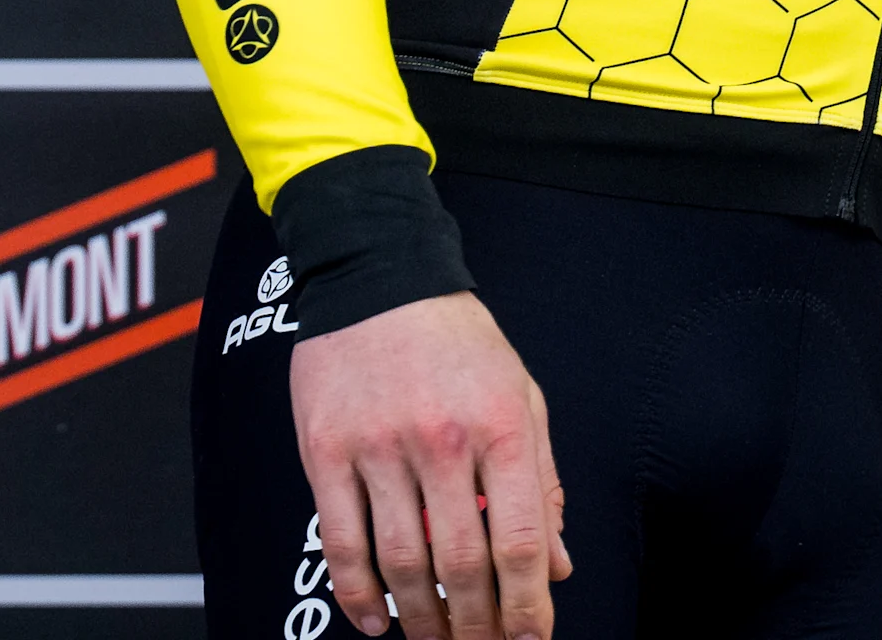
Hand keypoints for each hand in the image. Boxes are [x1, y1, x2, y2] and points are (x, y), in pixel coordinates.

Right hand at [290, 293, 570, 639]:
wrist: (379, 277)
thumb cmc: (458, 341)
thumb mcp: (521, 396)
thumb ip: (541, 481)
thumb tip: (556, 562)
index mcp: (501, 426)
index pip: (521, 538)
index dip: (529, 604)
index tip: (533, 639)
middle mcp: (443, 440)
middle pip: (462, 563)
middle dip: (476, 624)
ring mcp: (379, 448)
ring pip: (401, 562)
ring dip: (420, 618)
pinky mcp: (326, 452)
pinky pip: (342, 541)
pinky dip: (357, 594)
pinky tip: (374, 622)